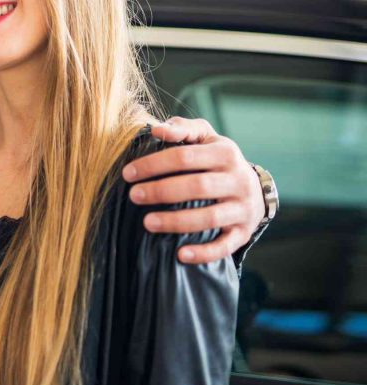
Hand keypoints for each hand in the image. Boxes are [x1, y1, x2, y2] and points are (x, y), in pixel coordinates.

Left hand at [122, 117, 264, 264]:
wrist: (256, 188)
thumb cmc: (217, 160)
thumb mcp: (206, 138)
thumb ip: (182, 129)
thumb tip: (156, 129)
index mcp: (226, 153)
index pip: (185, 156)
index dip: (154, 164)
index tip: (128, 173)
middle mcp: (238, 180)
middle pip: (197, 186)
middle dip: (161, 191)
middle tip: (133, 196)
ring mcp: (243, 208)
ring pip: (209, 218)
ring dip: (176, 222)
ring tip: (146, 222)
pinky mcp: (243, 232)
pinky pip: (225, 246)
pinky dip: (204, 253)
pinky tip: (180, 255)